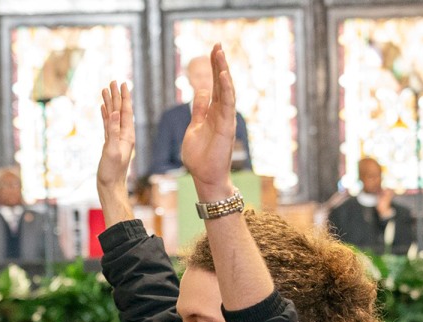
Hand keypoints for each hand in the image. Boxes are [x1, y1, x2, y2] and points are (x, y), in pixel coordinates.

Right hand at [97, 82, 135, 194]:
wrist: (110, 186)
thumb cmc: (112, 172)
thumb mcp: (112, 150)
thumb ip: (113, 132)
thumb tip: (113, 113)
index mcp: (127, 135)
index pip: (125, 112)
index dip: (124, 97)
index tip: (122, 83)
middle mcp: (124, 135)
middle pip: (119, 111)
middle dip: (116, 96)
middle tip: (113, 81)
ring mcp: (116, 138)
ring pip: (112, 116)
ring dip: (109, 103)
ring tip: (105, 90)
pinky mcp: (109, 143)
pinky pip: (107, 124)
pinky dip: (105, 115)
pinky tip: (103, 108)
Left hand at [180, 45, 237, 201]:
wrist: (205, 177)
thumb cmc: (199, 157)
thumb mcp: (194, 128)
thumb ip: (199, 110)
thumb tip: (201, 92)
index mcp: (211, 113)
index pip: (214, 85)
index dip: (212, 68)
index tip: (212, 51)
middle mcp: (220, 113)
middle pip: (221, 83)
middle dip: (219, 64)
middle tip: (217, 44)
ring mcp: (225, 118)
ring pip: (226, 90)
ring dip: (223, 71)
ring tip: (219, 53)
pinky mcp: (227, 126)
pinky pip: (228, 104)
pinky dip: (227, 89)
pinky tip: (224, 75)